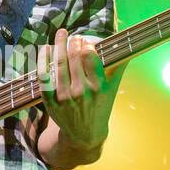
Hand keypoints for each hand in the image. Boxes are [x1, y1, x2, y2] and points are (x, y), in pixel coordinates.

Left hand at [36, 28, 123, 149]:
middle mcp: (81, 91)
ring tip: (61, 34)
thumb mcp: (112, 90)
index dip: (86, 44)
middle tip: (73, 36)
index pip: (90, 56)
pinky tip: (46, 48)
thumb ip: (118, 67)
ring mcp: (64, 96)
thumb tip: (125, 45)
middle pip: (74, 56)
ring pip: (59, 62)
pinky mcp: (51, 101)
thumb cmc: (100, 108)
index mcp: (99, 87)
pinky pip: (44, 75)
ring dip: (58, 44)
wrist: (84, 134)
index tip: (85, 40)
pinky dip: (43, 59)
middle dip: (73, 41)